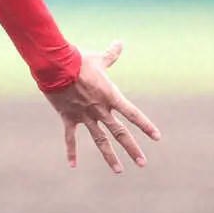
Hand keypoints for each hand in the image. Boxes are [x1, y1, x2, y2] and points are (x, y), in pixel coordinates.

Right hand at [45, 42, 160, 171]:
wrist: (56, 66)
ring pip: (100, 140)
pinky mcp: (69, 117)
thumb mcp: (97, 58)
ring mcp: (85, 116)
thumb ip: (111, 55)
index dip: (145, 125)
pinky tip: (73, 165)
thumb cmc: (78, 60)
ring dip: (110, 156)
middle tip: (143, 163)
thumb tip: (120, 42)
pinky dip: (71, 151)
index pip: (133, 114)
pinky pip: (71, 138)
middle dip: (132, 148)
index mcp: (110, 96)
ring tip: (119, 170)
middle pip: (120, 132)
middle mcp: (100, 109)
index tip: (157, 137)